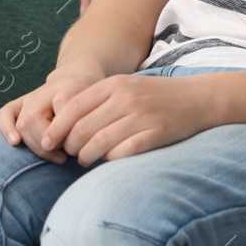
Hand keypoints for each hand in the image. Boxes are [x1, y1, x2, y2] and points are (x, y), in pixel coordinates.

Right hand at [0, 61, 106, 163]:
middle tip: (66, 154)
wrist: (79, 78)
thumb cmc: (91, 100)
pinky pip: (6, 113)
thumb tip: (76, 147)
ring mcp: (32, 96)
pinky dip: (7, 127)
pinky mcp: (21, 102)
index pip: (61, 115)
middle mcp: (46, 90)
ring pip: (23, 124)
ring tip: (56, 154)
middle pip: (34, 122)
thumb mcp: (99, 108)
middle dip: (48, 144)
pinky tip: (15, 141)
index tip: (79, 143)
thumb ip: (88, 124)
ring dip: (36, 145)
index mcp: (68, 88)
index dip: (67, 136)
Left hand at [43, 72, 209, 164]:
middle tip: (68, 153)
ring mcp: (141, 116)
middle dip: (69, 146)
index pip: (73, 107)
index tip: (47, 142)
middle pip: (82, 128)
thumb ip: (98, 101)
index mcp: (115, 84)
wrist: (198, 99)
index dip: (56, 128)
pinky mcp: (155, 135)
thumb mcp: (126, 86)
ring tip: (84, 160)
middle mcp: (126, 98)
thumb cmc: (156, 96)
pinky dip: (109, 160)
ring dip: (85, 157)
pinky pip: (122, 153)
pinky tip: (107, 161)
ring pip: (98, 144)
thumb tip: (65, 125)